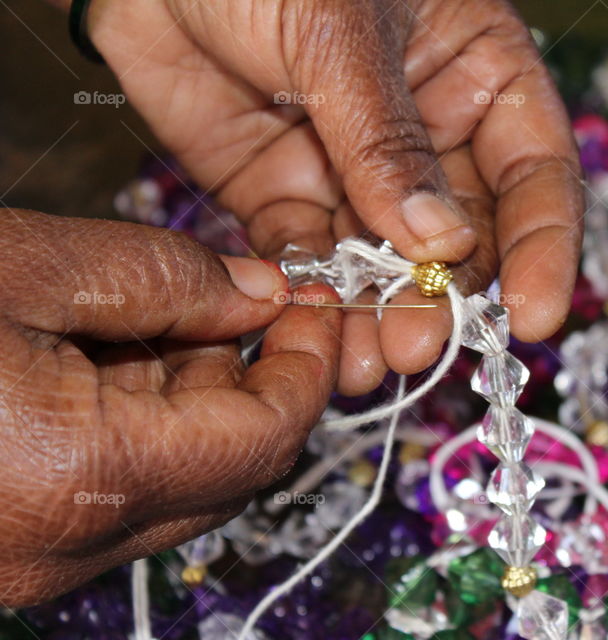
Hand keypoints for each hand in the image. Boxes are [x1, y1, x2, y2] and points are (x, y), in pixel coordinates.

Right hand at [0, 210, 339, 606]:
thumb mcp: (21, 264)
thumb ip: (163, 280)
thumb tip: (257, 294)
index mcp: (79, 477)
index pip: (263, 437)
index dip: (305, 365)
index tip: (315, 308)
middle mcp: (57, 548)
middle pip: (228, 470)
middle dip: (256, 381)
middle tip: (258, 305)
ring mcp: (23, 564)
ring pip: (173, 486)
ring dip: (197, 403)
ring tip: (177, 318)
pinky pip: (111, 496)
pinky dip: (137, 428)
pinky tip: (112, 360)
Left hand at [86, 0, 583, 394]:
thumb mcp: (339, 32)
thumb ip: (387, 142)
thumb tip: (439, 246)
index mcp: (476, 71)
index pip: (534, 170)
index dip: (541, 246)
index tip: (533, 316)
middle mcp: (428, 131)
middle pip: (460, 234)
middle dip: (443, 296)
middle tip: (418, 346)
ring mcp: (355, 170)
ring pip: (385, 262)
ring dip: (380, 316)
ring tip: (366, 363)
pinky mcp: (287, 195)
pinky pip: (313, 260)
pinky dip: (316, 301)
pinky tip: (318, 335)